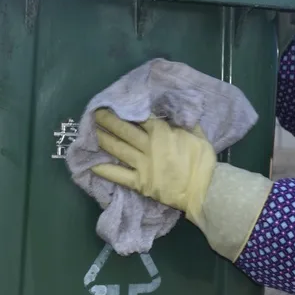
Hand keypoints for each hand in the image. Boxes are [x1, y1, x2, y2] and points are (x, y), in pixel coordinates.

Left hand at [91, 109, 216, 226]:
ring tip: (90, 133)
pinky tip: (92, 165)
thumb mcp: (198, 135)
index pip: (139, 117)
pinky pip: (119, 175)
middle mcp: (148, 146)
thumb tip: (176, 109)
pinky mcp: (140, 182)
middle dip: (108, 121)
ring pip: (118, 149)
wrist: (204, 190)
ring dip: (102, 140)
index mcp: (162, 132)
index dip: (126, 110)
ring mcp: (142, 164)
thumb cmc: (202, 162)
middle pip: (124, 130)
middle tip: (95, 113)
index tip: (114, 104)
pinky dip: (105, 170)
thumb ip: (185, 122)